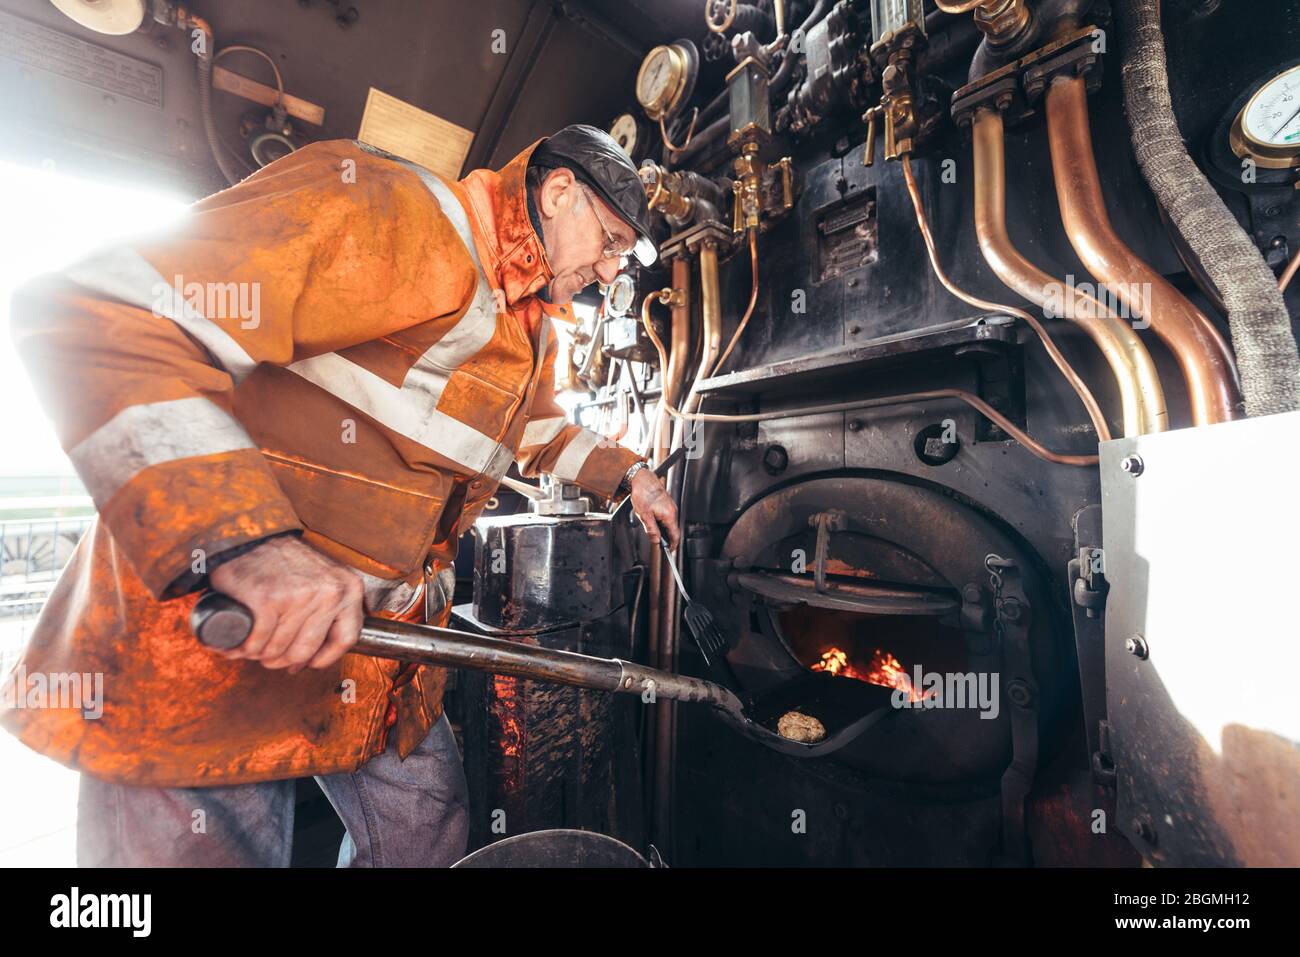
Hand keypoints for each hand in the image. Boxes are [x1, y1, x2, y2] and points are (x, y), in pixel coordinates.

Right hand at [208, 535, 364, 673]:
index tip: (306, 663)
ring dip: (259, 654)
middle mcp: (329, 592)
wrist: (249, 537)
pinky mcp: (268, 600)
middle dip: (282, 660)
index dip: (324, 658)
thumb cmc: (284, 561)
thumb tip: (313, 659)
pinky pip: (256, 643)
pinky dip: (242, 649)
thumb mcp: (325, 577)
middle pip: (305, 651)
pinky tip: (237, 644)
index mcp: (349, 588)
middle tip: (267, 655)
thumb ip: (331, 609)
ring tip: (250, 645)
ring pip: (278, 650)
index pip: (346, 639)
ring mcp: (299, 596)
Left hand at [629, 468, 679, 548]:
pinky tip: (651, 518)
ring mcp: (670, 506)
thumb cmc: (643, 492)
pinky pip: (666, 515)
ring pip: (669, 522)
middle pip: (673, 529)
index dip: (673, 545)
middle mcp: (672, 510)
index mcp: (669, 515)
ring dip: (662, 528)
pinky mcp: (666, 502)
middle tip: (656, 540)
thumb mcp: (644, 515)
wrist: (641, 478)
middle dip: (665, 536)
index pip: (675, 535)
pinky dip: (661, 521)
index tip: (669, 550)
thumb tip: (656, 540)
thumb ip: (651, 530)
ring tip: (651, 527)